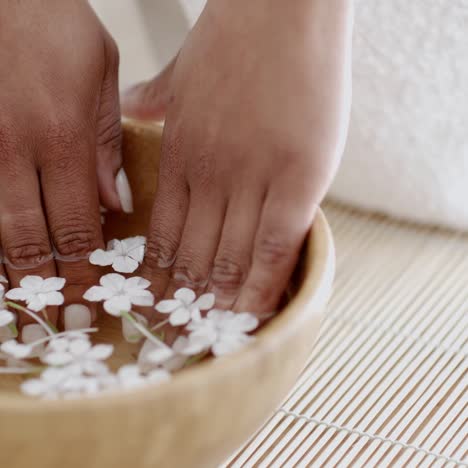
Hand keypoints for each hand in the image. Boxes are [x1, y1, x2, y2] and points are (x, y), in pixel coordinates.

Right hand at [0, 0, 124, 333]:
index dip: (84, 268)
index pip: (78, 224)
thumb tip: (116, 204)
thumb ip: (104, 143)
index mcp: (61, 136)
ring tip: (24, 318)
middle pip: (33, 240)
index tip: (92, 298)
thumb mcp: (98, 72)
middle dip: (49, 288)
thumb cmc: (51, 24)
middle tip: (61, 325)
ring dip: (10, 280)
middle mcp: (14, 151)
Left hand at [123, 0, 352, 314]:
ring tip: (216, 336)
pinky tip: (256, 313)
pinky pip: (276, 248)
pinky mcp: (297, 180)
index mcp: (180, 154)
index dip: (163, 275)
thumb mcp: (181, 73)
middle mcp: (211, 173)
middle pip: (194, 253)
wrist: (284, 8)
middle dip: (187, 300)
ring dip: (222, 302)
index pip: (164, 233)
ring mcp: (253, 178)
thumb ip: (154, 101)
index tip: (162, 305)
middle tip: (183, 336)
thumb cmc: (236, 40)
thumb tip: (130, 111)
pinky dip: (265, 286)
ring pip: (232, 258)